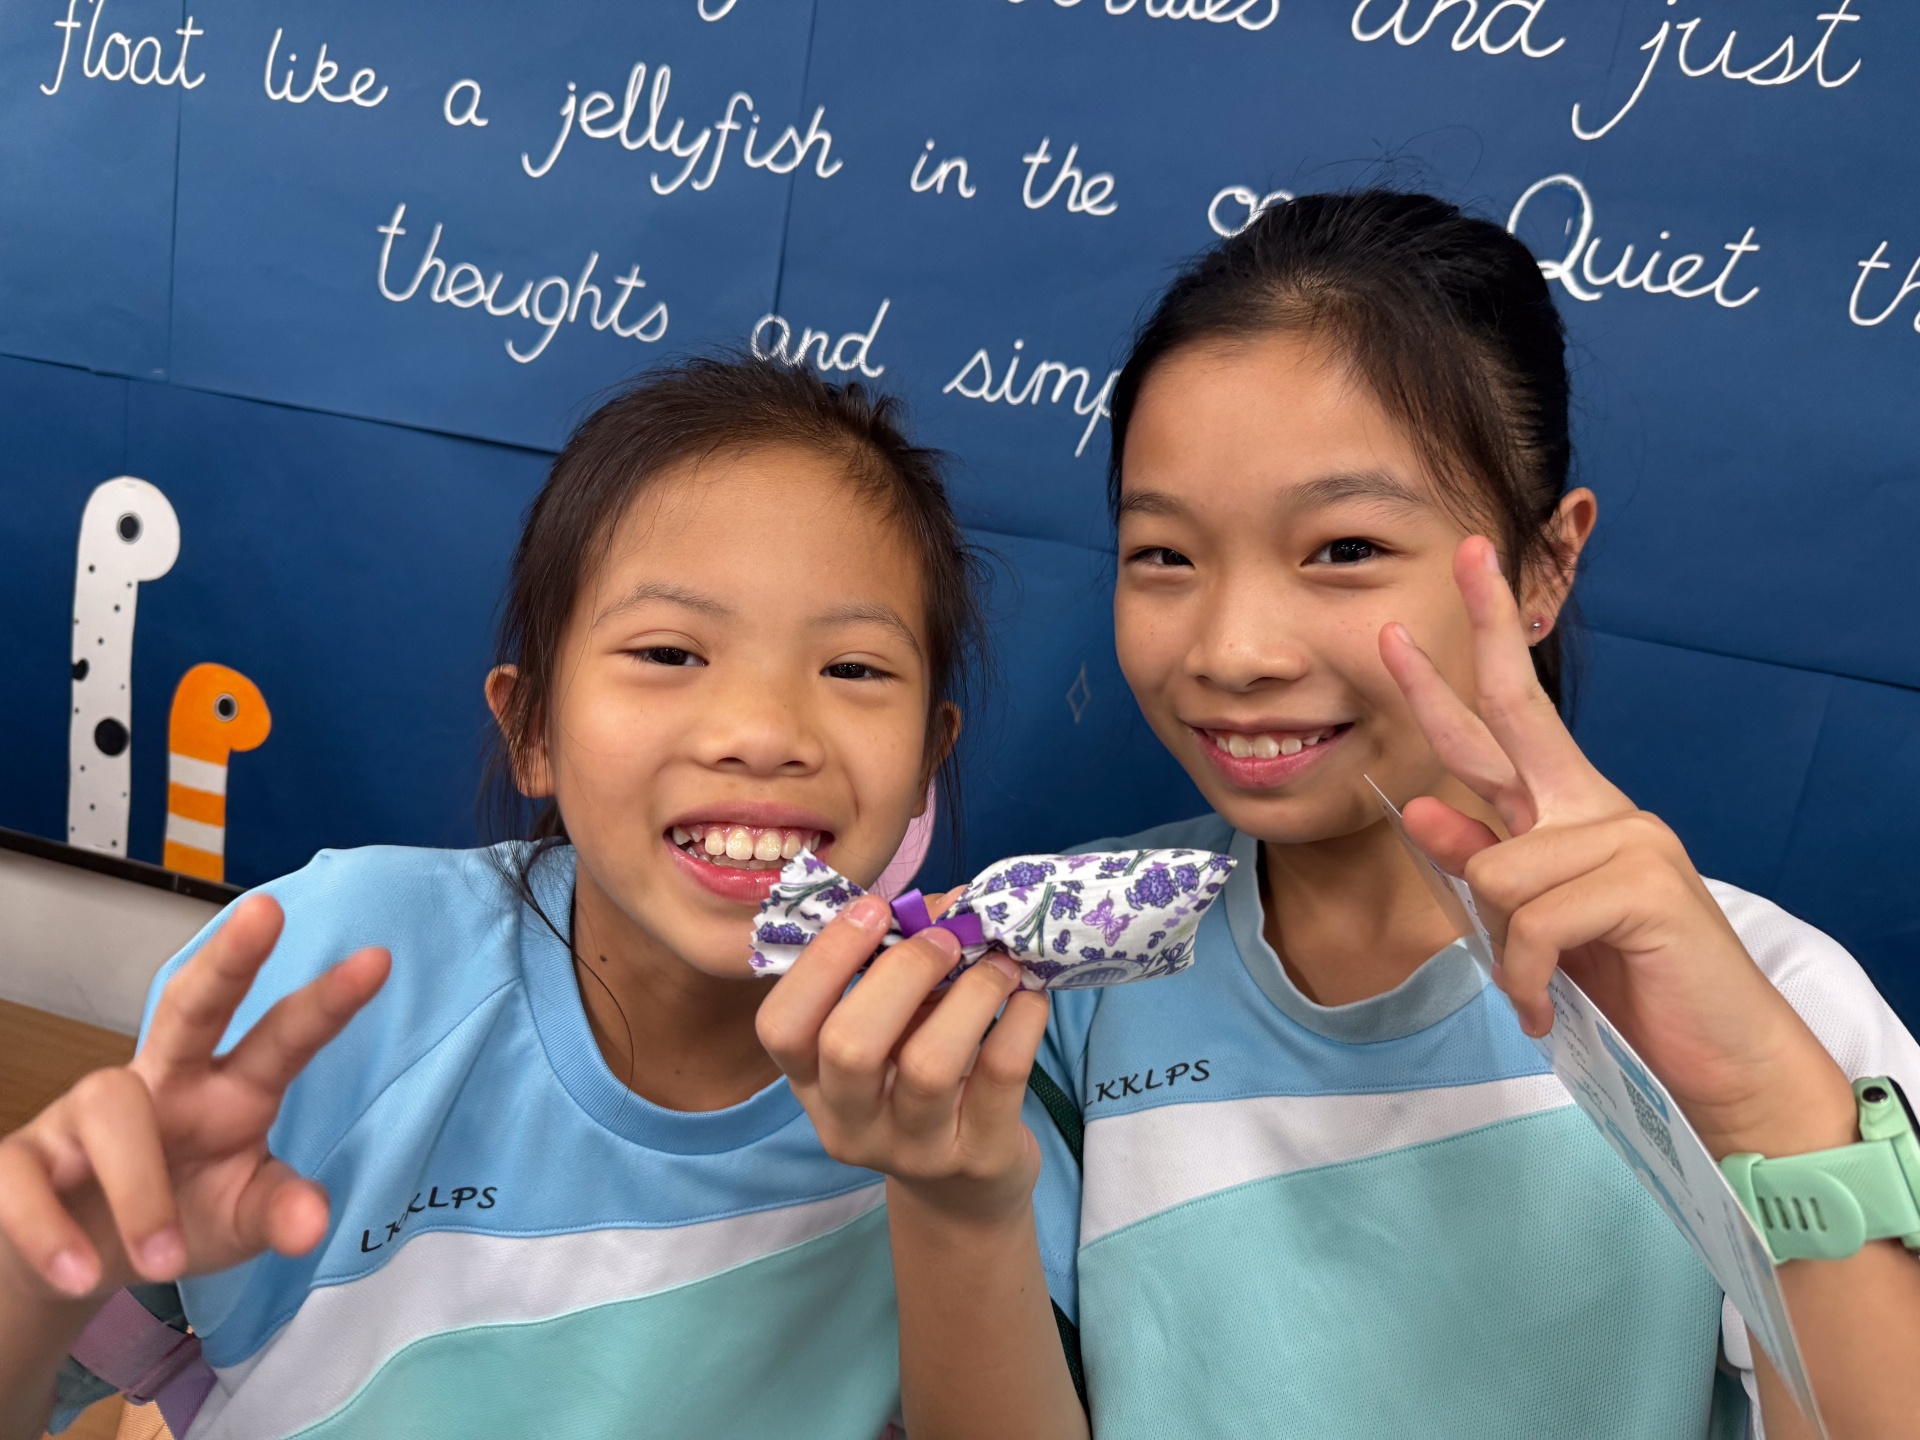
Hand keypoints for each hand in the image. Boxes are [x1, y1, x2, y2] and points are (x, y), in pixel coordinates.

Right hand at [0, 896, 389, 1300]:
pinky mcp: (23, 1157)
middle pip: (192, 1004)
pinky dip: (52, 1229)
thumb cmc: (177, 1219)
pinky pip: (26, 1175)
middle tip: (269, 910)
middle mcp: (163, 1083)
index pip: (282, 1038)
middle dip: (230, 960)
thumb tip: (313, 1222)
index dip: (326, 1003)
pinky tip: (80, 1271)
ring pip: (110, 1107)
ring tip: (165, 1264)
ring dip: (141, 1192)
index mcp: (228, 1091)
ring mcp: (84, 1113)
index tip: (380, 959)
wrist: (78, 1265)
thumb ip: (277, 1211)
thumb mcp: (238, 1218)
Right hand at [757, 894, 1050, 1226]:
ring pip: (929, 1065)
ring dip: (970, 993)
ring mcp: (913, 1149)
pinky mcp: (978, 1156)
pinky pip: (1000, 1076)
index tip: (873, 909)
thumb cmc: (919, 1087)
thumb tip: (945, 906)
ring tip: (998, 963)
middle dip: (902, 972)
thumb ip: (901, 974)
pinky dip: (1021, 1020)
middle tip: (943, 938)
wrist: (964, 1193)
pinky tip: (1029, 996)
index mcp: (812, 1083)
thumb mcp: (893, 1037)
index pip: (782, 1026)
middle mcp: (849, 1122)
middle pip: (849, 1045)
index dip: (823, 960)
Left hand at [1378, 536, 1853, 1157]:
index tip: (1466, 569)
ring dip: (1505, 951)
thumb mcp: (1538, 922)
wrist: (1716, 1058)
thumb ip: (1485, 863)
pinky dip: (1529, 979)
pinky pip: (1530, 923)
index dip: (1482, 645)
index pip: (1513, 713)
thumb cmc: (1627, 984)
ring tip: (1545, 985)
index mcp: (1572, 810)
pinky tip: (1552, 1005)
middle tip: (1457, 555)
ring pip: (1494, 870)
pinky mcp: (1643, 883)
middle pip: (1517, 710)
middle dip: (1481, 632)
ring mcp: (1628, 837)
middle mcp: (1599, 807)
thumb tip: (1420, 809)